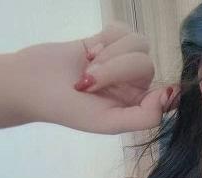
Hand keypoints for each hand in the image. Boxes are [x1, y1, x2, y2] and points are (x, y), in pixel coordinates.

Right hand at [17, 21, 179, 133]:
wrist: (33, 84)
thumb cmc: (71, 110)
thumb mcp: (109, 122)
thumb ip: (144, 117)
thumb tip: (167, 98)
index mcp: (138, 106)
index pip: (167, 96)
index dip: (167, 91)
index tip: (164, 91)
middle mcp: (135, 83)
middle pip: (146, 64)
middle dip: (117, 69)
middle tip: (89, 81)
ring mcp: (123, 60)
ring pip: (137, 44)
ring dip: (109, 54)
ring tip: (88, 68)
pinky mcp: (109, 39)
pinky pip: (123, 30)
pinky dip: (105, 39)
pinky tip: (89, 53)